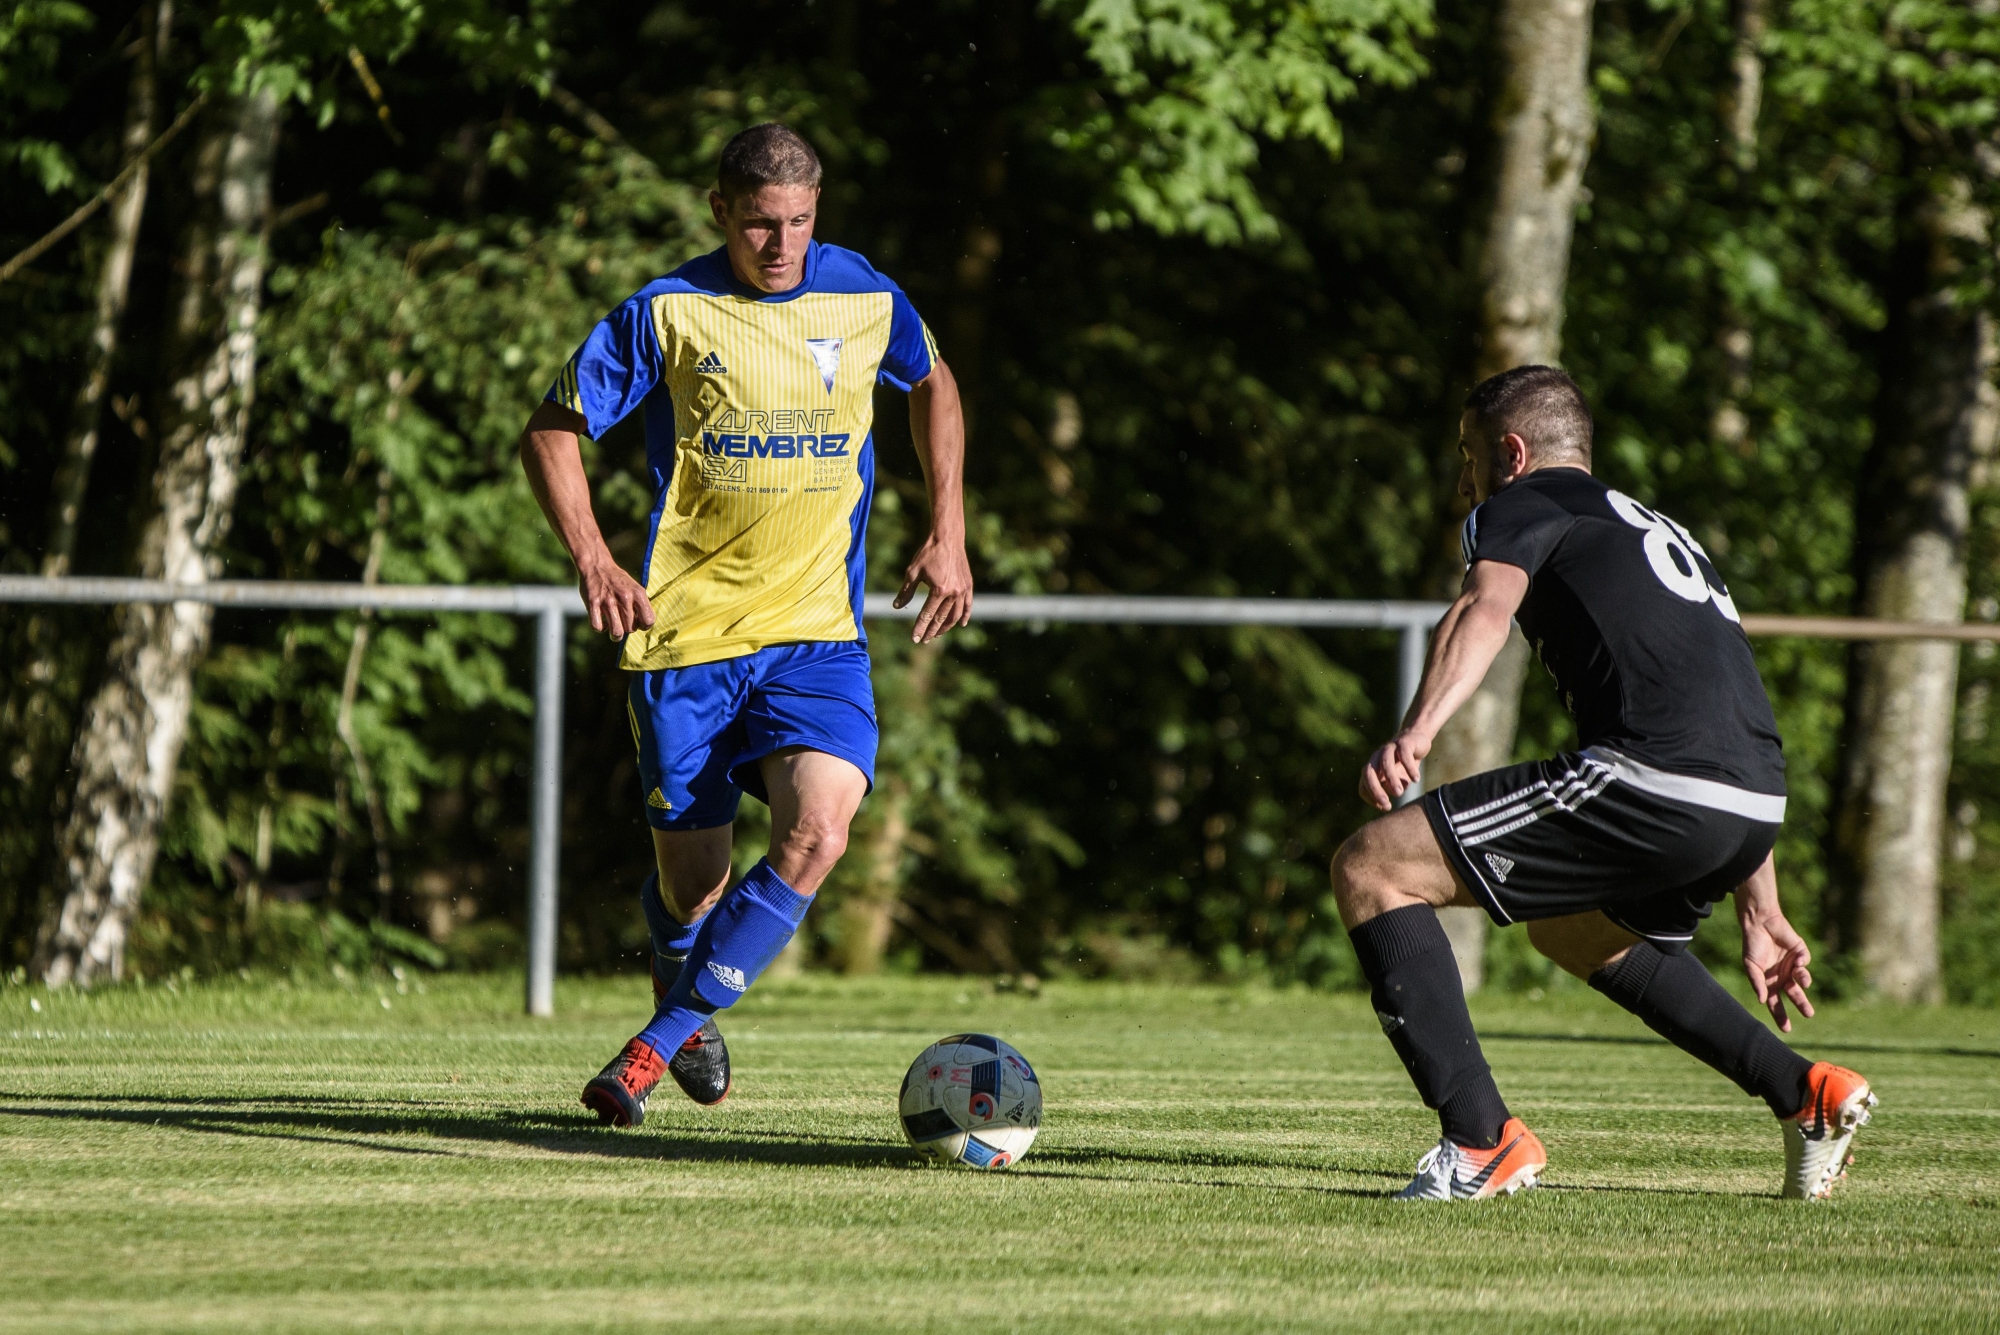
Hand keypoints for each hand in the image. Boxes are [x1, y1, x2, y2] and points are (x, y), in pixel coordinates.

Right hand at [578, 555, 654, 640]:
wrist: (597, 565)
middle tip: (623, 623)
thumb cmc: (618, 580)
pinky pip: (597, 627)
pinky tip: (602, 623)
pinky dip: (600, 628)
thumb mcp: (635, 587)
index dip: (644, 626)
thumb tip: (645, 624)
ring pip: (616, 632)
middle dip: (628, 629)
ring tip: (615, 631)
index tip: (638, 623)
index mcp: (638, 593)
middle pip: (631, 629)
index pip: (648, 620)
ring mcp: (608, 601)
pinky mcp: (592, 603)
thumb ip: (641, 604)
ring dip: (616, 636)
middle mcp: (624, 597)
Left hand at [894, 530, 971, 643]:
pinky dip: (964, 615)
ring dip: (946, 627)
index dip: (919, 628)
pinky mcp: (968, 585)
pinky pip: (968, 605)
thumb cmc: (928, 553)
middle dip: (931, 631)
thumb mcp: (913, 572)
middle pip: (941, 619)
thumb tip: (896, 607)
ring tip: (937, 633)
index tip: (914, 639)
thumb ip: (906, 591)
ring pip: (955, 615)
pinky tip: (961, 624)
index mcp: (938, 590)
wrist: (947, 538)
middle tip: (924, 640)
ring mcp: (962, 590)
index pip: (927, 615)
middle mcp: (953, 593)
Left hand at [1360, 732, 1428, 810]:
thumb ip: (1389, 789)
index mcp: (1372, 768)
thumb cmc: (1404, 764)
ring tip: (1400, 793)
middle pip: (1369, 773)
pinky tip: (1416, 779)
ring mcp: (1389, 748)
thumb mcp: (1396, 779)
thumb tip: (1384, 804)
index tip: (1385, 807)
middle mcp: (1377, 758)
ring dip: (1391, 779)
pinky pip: (1404, 755)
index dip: (1371, 798)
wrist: (1417, 740)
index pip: (1363, 786)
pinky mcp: (1404, 743)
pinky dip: (1409, 768)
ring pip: (1385, 763)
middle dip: (1375, 790)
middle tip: (1386, 804)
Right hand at [1740, 902, 1814, 1031]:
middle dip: (1802, 1004)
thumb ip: (1757, 983)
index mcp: (1770, 982)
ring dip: (1804, 982)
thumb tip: (1763, 1001)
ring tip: (1801, 981)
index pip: (1776, 1003)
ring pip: (1803, 980)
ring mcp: (1793, 965)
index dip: (1780, 1016)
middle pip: (1795, 995)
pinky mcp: (1801, 953)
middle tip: (1809, 1014)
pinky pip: (1804, 963)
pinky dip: (1802, 965)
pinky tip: (1796, 960)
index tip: (1786, 1030)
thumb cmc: (1753, 945)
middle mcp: (1783, 976)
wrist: (1761, 924)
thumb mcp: (1751, 966)